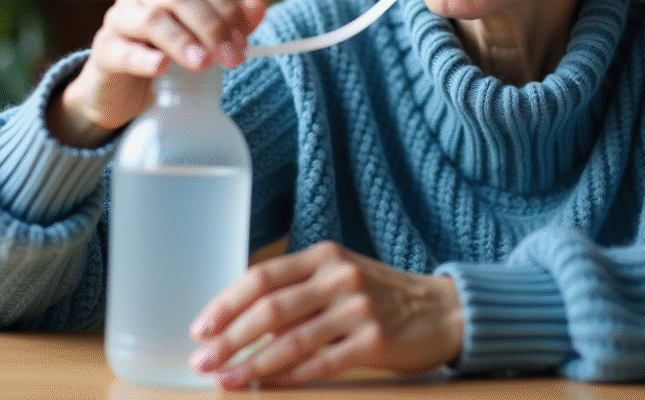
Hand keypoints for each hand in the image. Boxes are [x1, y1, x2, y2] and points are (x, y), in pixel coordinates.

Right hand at [48, 0, 265, 146]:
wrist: (122, 88)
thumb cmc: (165, 51)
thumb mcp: (201, 36)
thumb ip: (229, 21)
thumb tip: (258, 7)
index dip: (227, 5)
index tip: (243, 40)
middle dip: (212, 26)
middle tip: (232, 58)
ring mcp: (117, 17)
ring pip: (152, 18)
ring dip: (183, 40)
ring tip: (203, 63)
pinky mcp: (104, 50)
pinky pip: (122, 50)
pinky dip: (144, 58)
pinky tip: (162, 67)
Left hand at [188, 241, 463, 388]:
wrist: (443, 310)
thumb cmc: (381, 296)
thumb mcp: (340, 278)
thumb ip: (299, 291)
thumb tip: (241, 322)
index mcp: (324, 257)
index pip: (262, 277)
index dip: (226, 303)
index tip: (201, 328)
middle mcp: (339, 277)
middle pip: (270, 308)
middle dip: (229, 338)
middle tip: (203, 360)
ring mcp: (358, 308)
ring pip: (291, 340)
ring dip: (252, 364)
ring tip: (226, 380)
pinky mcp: (376, 340)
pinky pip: (322, 362)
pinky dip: (291, 376)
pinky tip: (269, 387)